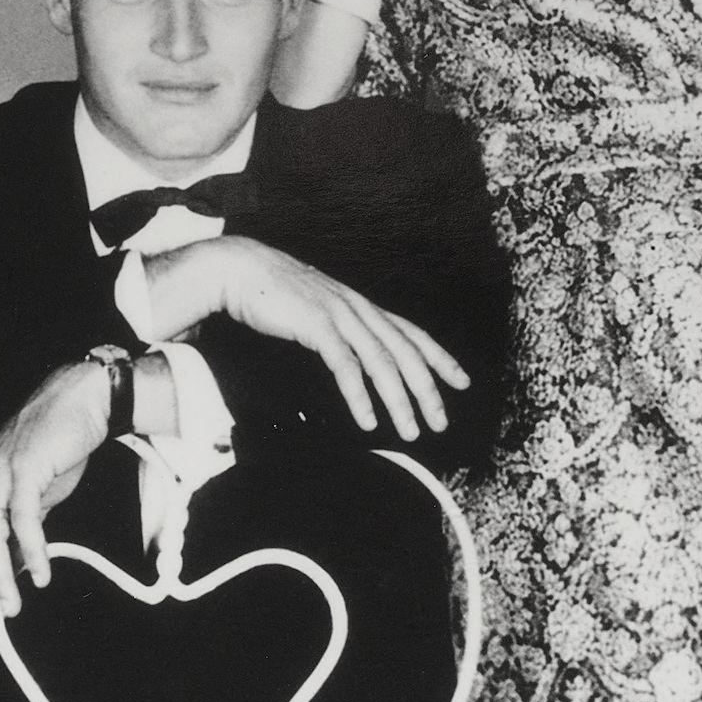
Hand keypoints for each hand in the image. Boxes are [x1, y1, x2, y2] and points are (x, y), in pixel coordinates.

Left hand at [0, 361, 109, 621]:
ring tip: (12, 604)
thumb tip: (17, 564)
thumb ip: (20, 525)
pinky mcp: (27, 468)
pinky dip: (32, 549)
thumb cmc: (57, 443)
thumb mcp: (33, 492)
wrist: (82, 400)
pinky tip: (40, 574)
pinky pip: (23, 517)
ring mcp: (1, 471)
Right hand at [147, 236, 467, 442]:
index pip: (412, 333)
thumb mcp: (317, 309)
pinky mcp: (316, 324)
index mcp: (361, 305)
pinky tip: (367, 420)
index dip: (440, 357)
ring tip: (410, 431)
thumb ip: (339, 329)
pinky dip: (359, 395)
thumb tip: (353, 354)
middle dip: (428, 390)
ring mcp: (339, 314)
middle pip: (405, 352)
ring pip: (381, 362)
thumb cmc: (274, 293)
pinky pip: (345, 366)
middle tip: (441, 422)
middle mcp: (358, 308)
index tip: (461, 381)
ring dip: (399, 400)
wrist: (239, 270)